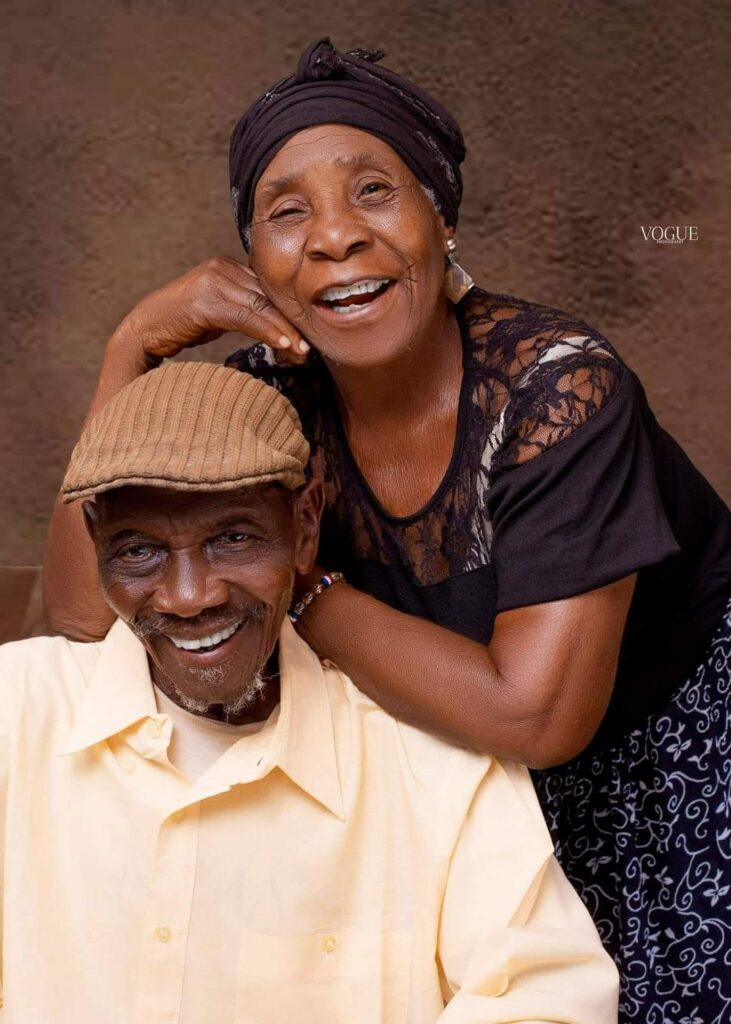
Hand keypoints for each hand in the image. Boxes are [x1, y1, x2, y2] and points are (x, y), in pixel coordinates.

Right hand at [120, 256, 309, 367]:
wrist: (143, 330)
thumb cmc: (181, 326)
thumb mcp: (218, 314)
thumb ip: (244, 311)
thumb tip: (277, 327)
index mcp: (228, 268)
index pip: (268, 291)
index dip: (290, 315)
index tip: (306, 338)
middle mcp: (222, 268)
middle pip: (268, 297)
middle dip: (291, 325)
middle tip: (309, 350)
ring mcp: (213, 281)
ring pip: (261, 306)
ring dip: (284, 332)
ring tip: (301, 353)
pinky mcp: (206, 300)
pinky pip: (246, 316)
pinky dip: (267, 331)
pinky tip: (282, 345)